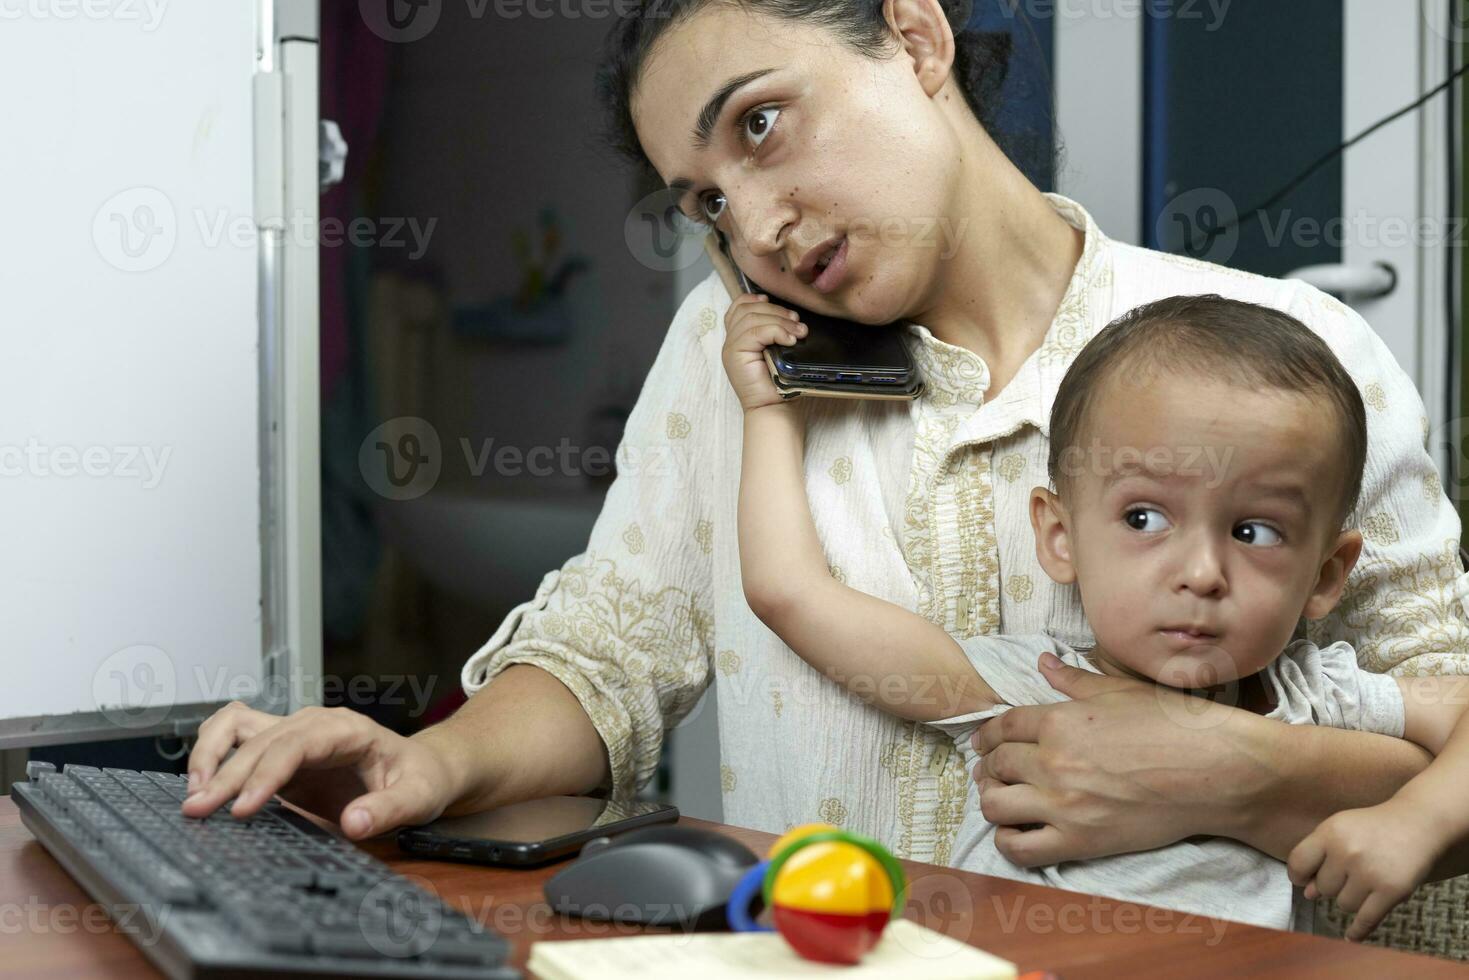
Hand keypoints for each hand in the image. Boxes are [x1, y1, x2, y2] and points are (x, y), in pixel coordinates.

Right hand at [181, 701, 460, 839]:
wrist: (422, 769)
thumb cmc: (420, 779)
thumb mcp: (418, 798)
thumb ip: (388, 810)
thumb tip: (353, 823)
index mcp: (346, 730)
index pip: (295, 743)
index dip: (266, 773)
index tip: (244, 808)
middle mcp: (314, 724)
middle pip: (259, 740)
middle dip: (225, 774)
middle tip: (199, 811)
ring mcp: (294, 733)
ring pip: (236, 725)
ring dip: (209, 754)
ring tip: (193, 795)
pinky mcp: (280, 750)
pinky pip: (236, 738)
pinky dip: (213, 754)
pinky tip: (202, 786)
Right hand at [721, 292, 807, 411]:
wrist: (773, 409)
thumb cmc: (779, 383)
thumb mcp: (778, 351)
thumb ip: (775, 332)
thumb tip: (792, 315)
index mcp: (738, 338)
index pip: (739, 307)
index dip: (755, 300)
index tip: (774, 302)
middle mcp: (730, 341)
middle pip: (748, 309)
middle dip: (776, 311)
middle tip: (798, 323)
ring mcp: (730, 348)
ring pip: (751, 318)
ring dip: (779, 321)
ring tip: (799, 332)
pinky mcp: (735, 355)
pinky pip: (755, 332)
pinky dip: (775, 331)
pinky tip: (790, 339)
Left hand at [971, 652, 1251, 865]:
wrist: (1216, 771)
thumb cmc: (1173, 725)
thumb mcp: (1120, 690)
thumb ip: (1073, 680)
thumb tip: (1043, 662)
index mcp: (1060, 720)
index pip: (1002, 727)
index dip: (988, 735)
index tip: (985, 743)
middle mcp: (1053, 761)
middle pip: (995, 765)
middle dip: (991, 766)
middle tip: (996, 771)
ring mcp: (1064, 804)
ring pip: (995, 806)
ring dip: (994, 801)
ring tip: (1006, 798)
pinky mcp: (1080, 841)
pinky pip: (1021, 849)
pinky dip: (1009, 841)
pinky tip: (1018, 831)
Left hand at [1287, 801, 1441, 940]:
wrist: (1417, 824)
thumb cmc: (1372, 828)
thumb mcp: (1340, 829)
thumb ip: (1320, 856)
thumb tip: (1308, 893)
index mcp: (1329, 833)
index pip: (1298, 863)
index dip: (1299, 876)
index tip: (1305, 880)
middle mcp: (1347, 852)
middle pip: (1324, 889)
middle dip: (1334, 885)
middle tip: (1352, 871)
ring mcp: (1369, 872)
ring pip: (1344, 905)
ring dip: (1353, 899)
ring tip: (1367, 882)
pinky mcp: (1391, 890)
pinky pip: (1366, 920)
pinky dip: (1357, 931)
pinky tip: (1351, 936)